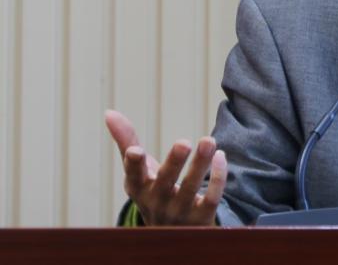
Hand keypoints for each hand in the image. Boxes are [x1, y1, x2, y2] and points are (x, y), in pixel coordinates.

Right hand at [104, 110, 227, 225]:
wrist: (172, 233)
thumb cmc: (153, 191)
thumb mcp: (138, 171)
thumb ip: (126, 141)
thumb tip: (109, 112)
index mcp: (139, 188)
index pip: (134, 177)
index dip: (133, 165)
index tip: (136, 150)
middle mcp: (157, 202)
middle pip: (165, 182)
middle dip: (174, 162)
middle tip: (184, 142)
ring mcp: (179, 211)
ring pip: (190, 188)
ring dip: (200, 164)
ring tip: (208, 141)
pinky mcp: (201, 217)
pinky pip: (211, 198)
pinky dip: (217, 178)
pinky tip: (221, 156)